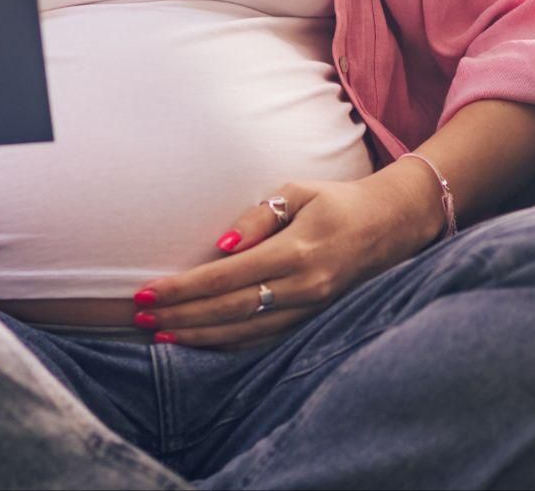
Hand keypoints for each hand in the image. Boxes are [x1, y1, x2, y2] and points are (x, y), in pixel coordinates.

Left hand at [132, 171, 443, 350]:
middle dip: (182, 315)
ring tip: (161, 333)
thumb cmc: (337, 201)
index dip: (184, 288)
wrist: (393, 225)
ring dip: (200, 335)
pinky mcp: (315, 319)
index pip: (226, 277)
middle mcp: (305, 287)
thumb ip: (257, 217)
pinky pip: (265, 338)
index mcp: (297, 252)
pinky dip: (230, 343)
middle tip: (141, 317)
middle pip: (230, 310)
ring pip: (246, 332)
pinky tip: (201, 341)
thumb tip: (220, 245)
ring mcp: (312, 308)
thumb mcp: (297, 191)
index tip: (147, 292)